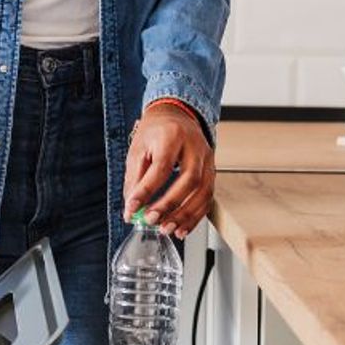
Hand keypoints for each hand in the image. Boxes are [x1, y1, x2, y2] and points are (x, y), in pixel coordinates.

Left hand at [122, 102, 213, 239]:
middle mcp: (195, 146)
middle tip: (152, 220)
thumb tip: (131, 209)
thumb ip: (135, 179)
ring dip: (185, 215)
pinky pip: (208, 197)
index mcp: (173, 136)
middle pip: (189, 179)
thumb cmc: (156, 132)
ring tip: (167, 229)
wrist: (177, 115)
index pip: (162, 166)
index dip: (147, 190)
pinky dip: (196, 216)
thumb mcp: (139, 149)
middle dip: (170, 204)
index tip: (133, 208)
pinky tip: (182, 228)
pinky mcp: (212, 171)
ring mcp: (208, 159)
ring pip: (203, 191)